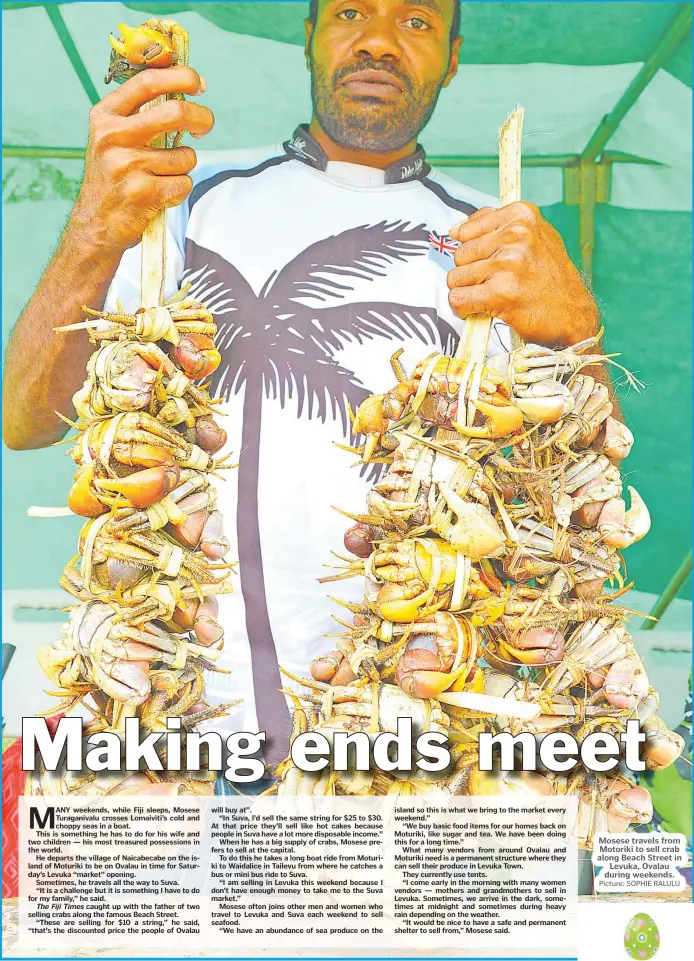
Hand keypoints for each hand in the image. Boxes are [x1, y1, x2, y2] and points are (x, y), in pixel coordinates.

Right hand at [69, 66, 213, 251]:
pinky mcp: (142, 192)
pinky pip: (183, 184)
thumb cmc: (113, 176)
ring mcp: (127, 165)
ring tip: (163, 176)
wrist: (96, 223)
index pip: (148, 82)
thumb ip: (140, 113)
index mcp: (105, 115)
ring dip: (184, 167)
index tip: (198, 83)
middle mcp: (113, 136)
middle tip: (206, 126)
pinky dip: (180, 190)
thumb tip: (186, 89)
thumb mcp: (113, 137)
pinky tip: (161, 195)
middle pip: (175, 112)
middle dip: (201, 117)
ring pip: (185, 156)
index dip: (180, 77)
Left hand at [447, 202, 598, 346]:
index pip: (466, 230)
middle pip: (460, 255)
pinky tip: (482, 309)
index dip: (471, 252)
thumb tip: (456, 229)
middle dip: (469, 273)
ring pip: (455, 278)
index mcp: (521, 216)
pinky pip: (458, 299)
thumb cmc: (549, 277)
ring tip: (491, 296)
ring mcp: (508, 263)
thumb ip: (497, 226)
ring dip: (468, 292)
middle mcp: (516, 235)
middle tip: (493, 283)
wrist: (572, 313)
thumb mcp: (534, 236)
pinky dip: (463, 309)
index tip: (488, 262)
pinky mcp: (501, 292)